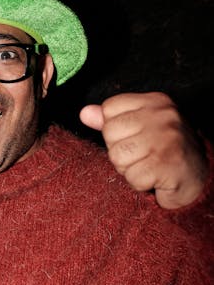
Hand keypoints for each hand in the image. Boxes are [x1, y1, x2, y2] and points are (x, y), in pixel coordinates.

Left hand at [79, 92, 208, 208]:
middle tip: (144, 156)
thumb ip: (110, 120)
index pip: (109, 109)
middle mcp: (162, 115)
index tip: (135, 137)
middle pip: (110, 133)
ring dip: (129, 169)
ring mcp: (166, 138)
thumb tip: (85, 113)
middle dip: (121, 152)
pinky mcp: (168, 164)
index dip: (115, 130)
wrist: (200, 177)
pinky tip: (155, 178)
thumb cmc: (164, 150)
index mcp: (154, 101)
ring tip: (148, 166)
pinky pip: (132, 177)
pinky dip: (140, 183)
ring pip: (117, 157)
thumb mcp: (138, 128)